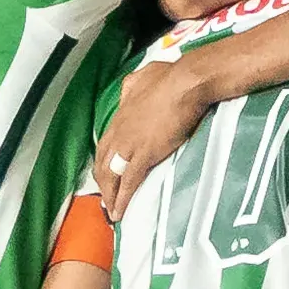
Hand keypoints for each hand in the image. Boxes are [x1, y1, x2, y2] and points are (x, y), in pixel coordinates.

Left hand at [93, 56, 215, 218]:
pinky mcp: (143, 155)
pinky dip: (122, 200)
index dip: (104, 159)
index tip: (105, 172)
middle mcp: (118, 130)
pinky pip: (128, 182)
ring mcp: (129, 143)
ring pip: (110, 175)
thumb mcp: (145, 75)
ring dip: (109, 195)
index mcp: (121, 113)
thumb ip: (134, 85)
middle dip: (102, 182)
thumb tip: (130, 87)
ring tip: (111, 211)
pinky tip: (119, 213)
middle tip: (106, 198)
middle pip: (102, 162)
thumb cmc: (172, 77)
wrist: (186, 82)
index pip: (105, 142)